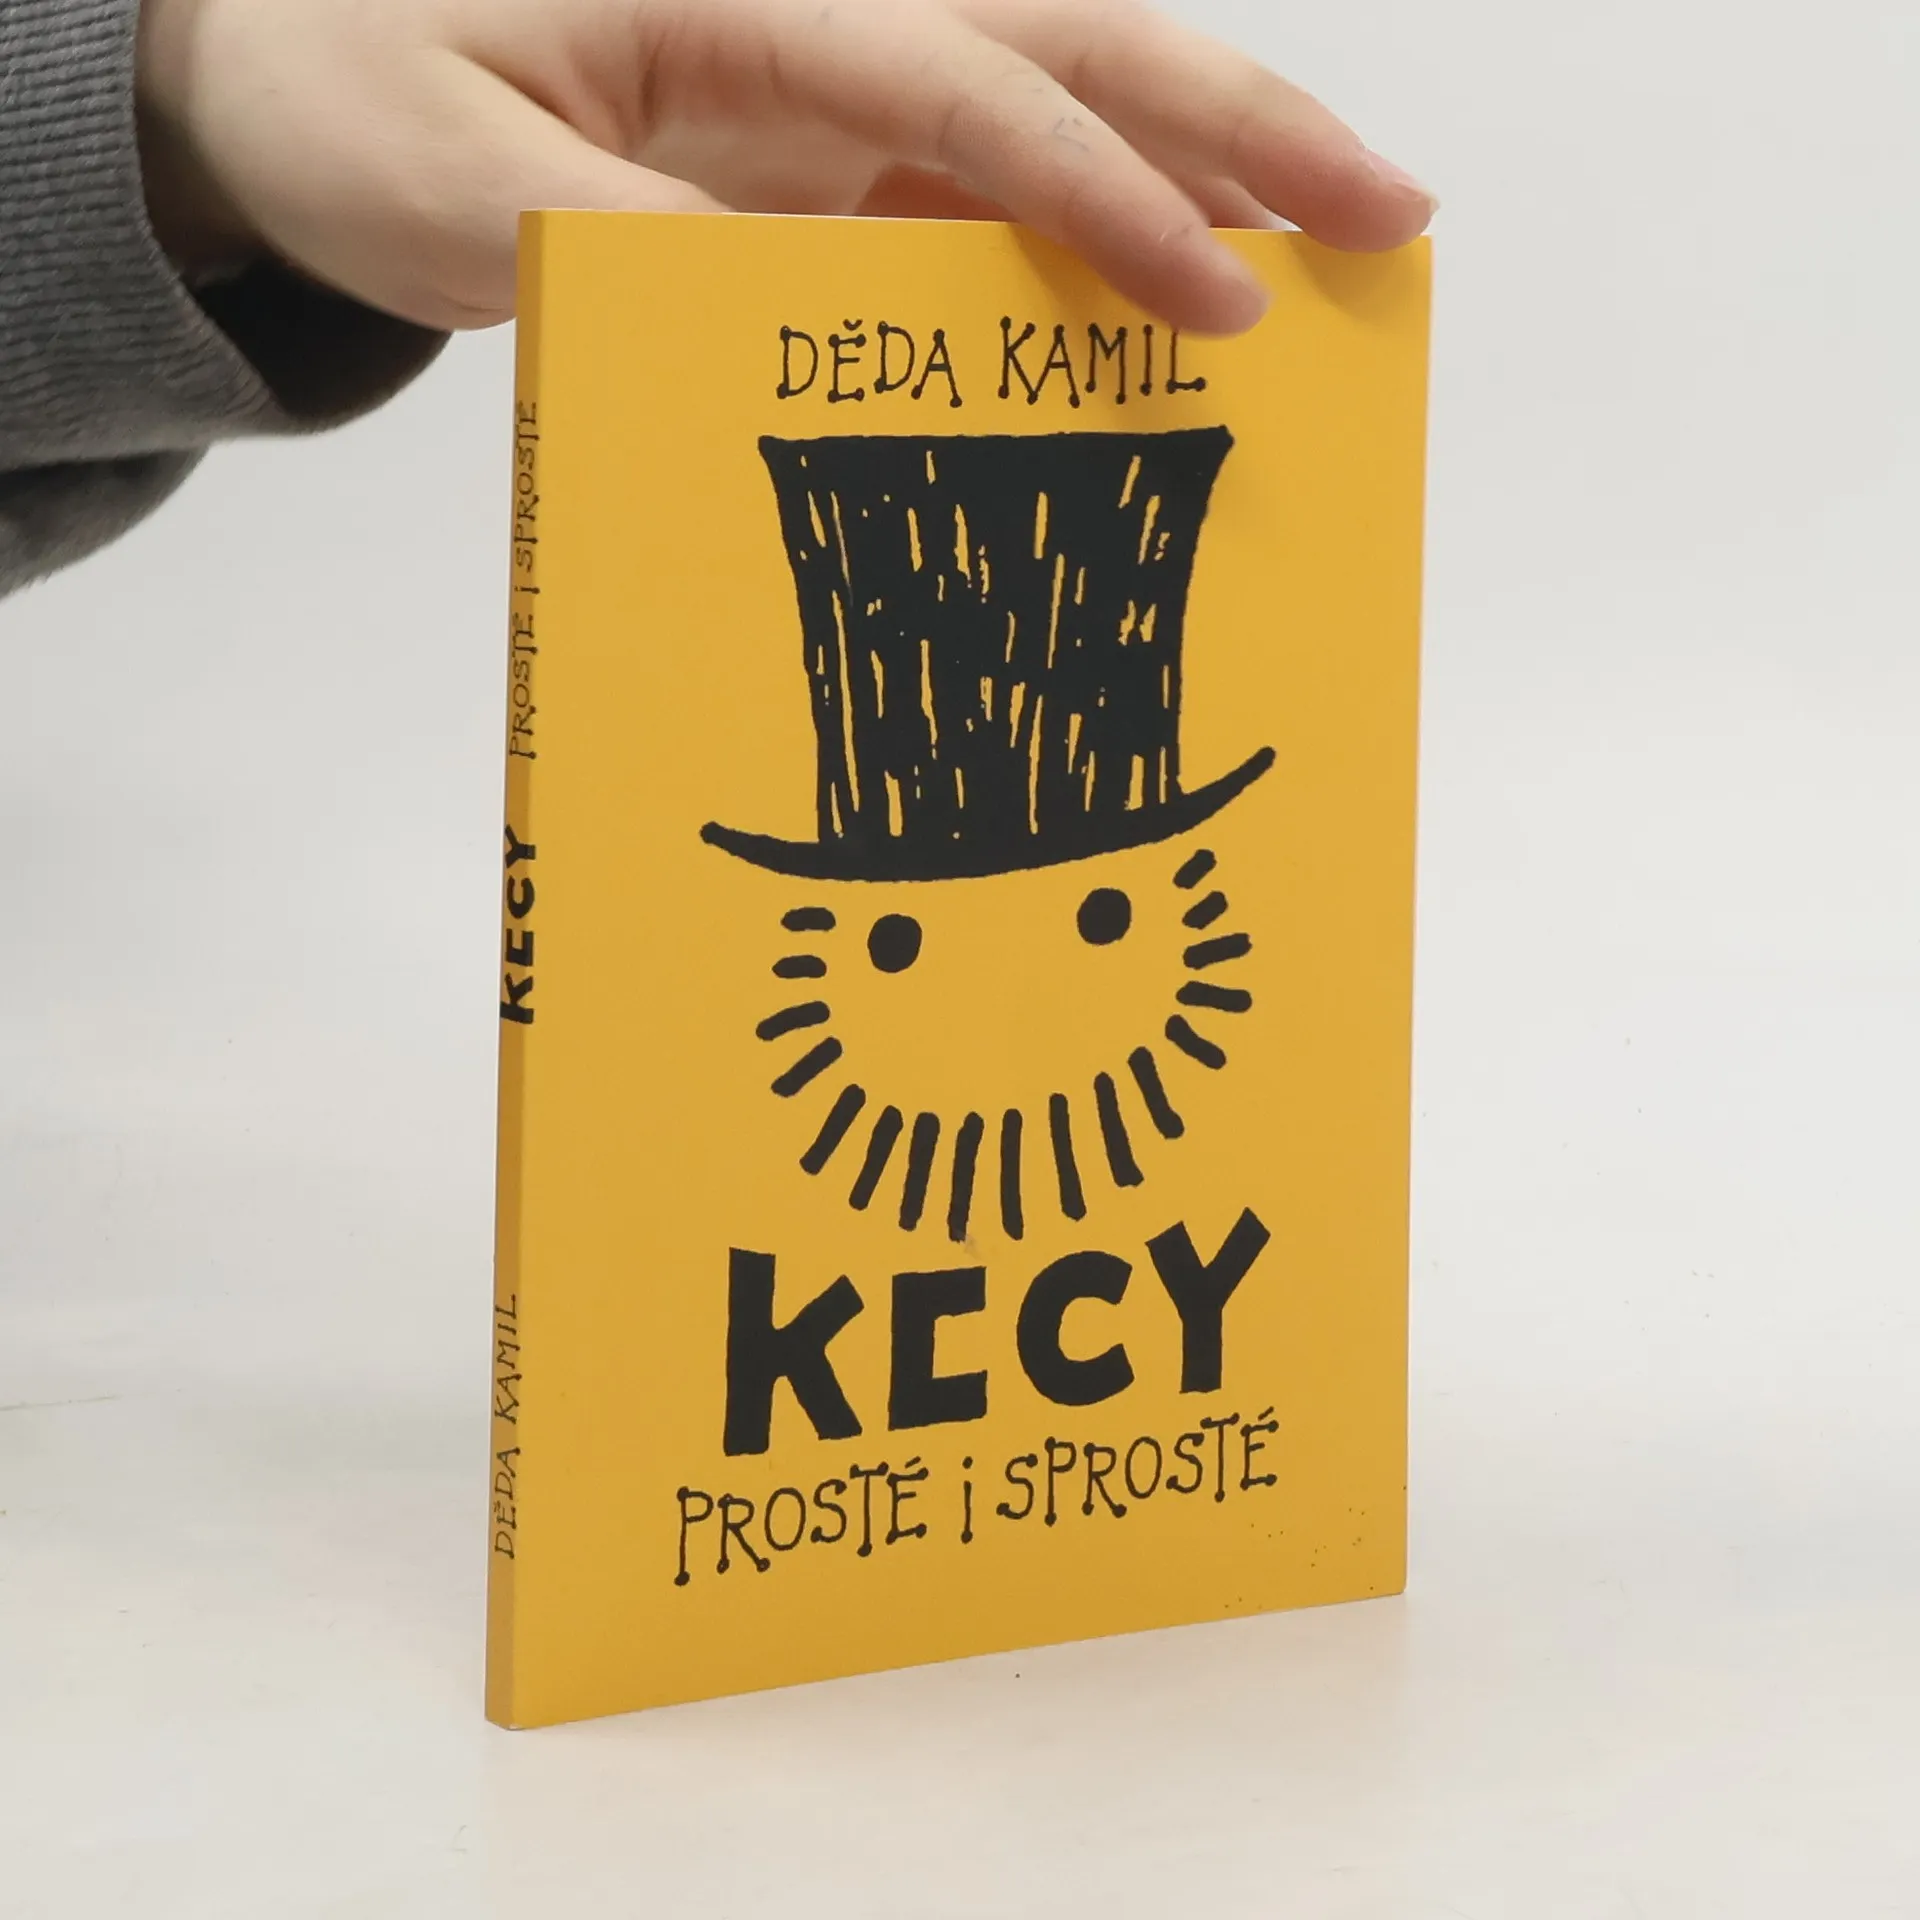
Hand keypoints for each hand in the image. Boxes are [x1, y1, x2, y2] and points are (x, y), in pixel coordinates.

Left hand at [135, 0, 1434, 335]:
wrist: (284, 59)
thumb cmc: (339, 81)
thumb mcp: (453, 181)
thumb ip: (631, 251)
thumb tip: (806, 344)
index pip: (962, 85)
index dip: (1100, 192)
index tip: (1214, 301)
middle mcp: (812, 16)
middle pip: (1068, 43)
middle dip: (1238, 126)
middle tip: (1385, 217)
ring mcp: (821, 86)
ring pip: (1048, 111)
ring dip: (1192, 185)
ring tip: (1321, 269)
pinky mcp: (812, 154)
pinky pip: (973, 194)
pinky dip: (1074, 253)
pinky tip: (1143, 319)